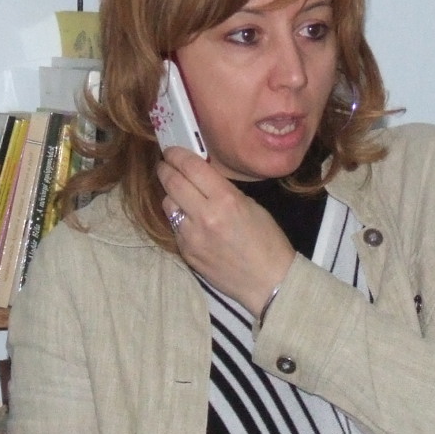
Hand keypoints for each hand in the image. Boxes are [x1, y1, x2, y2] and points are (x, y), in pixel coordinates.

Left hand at [156, 146, 294, 316]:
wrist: (268, 282)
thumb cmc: (268, 241)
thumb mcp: (251, 206)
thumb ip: (223, 190)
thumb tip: (201, 177)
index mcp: (225, 199)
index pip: (191, 167)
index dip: (177, 155)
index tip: (172, 151)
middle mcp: (204, 215)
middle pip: (172, 182)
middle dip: (166, 169)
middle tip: (166, 165)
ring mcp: (192, 236)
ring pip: (168, 204)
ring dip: (171, 195)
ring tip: (180, 195)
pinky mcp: (186, 252)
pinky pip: (174, 227)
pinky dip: (179, 219)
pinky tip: (190, 220)